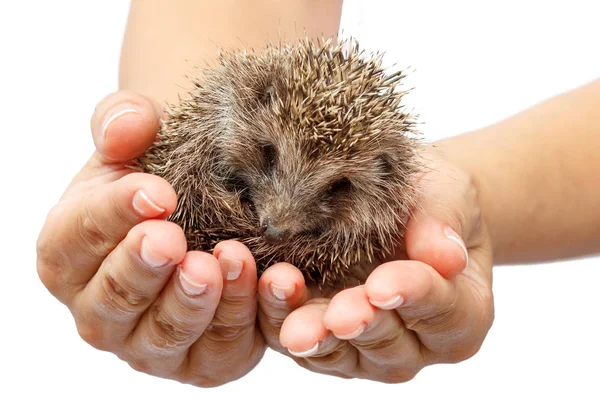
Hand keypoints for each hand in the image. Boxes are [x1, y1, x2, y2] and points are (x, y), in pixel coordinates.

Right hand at [36, 91, 265, 386]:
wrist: (203, 216)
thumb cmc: (157, 184)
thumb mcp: (135, 148)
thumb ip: (121, 124)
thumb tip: (128, 123)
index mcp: (69, 255)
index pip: (77, 238)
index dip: (112, 214)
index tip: (155, 191)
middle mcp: (100, 310)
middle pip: (113, 299)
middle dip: (143, 269)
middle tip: (173, 238)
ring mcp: (149, 343)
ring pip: (165, 334)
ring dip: (194, 301)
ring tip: (223, 259)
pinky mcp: (202, 359)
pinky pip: (221, 349)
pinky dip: (247, 317)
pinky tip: (272, 280)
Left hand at [256, 148, 493, 381]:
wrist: (395, 203)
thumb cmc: (427, 198)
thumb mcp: (445, 193)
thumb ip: (444, 220)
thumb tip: (446, 257)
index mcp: (461, 310)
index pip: (445, 312)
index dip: (416, 298)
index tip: (384, 285)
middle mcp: (416, 341)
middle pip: (391, 347)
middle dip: (362, 326)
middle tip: (339, 314)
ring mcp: (368, 346)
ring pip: (342, 354)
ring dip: (316, 334)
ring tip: (292, 313)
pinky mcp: (326, 337)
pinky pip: (305, 341)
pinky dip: (281, 320)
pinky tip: (266, 292)